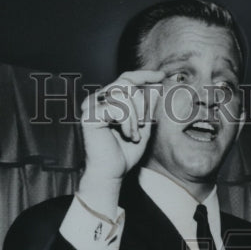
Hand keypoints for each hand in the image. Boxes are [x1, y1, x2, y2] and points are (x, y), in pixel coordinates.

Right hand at [77, 70, 163, 215]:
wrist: (112, 173)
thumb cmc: (124, 154)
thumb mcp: (142, 127)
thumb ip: (148, 107)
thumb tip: (157, 86)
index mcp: (106, 100)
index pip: (125, 78)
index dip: (144, 75)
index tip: (161, 77)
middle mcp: (96, 100)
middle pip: (125, 83)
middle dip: (141, 103)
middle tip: (143, 123)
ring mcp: (90, 107)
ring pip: (122, 95)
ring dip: (135, 116)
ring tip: (135, 135)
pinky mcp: (89, 117)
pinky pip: (117, 108)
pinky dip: (128, 122)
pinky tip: (128, 136)